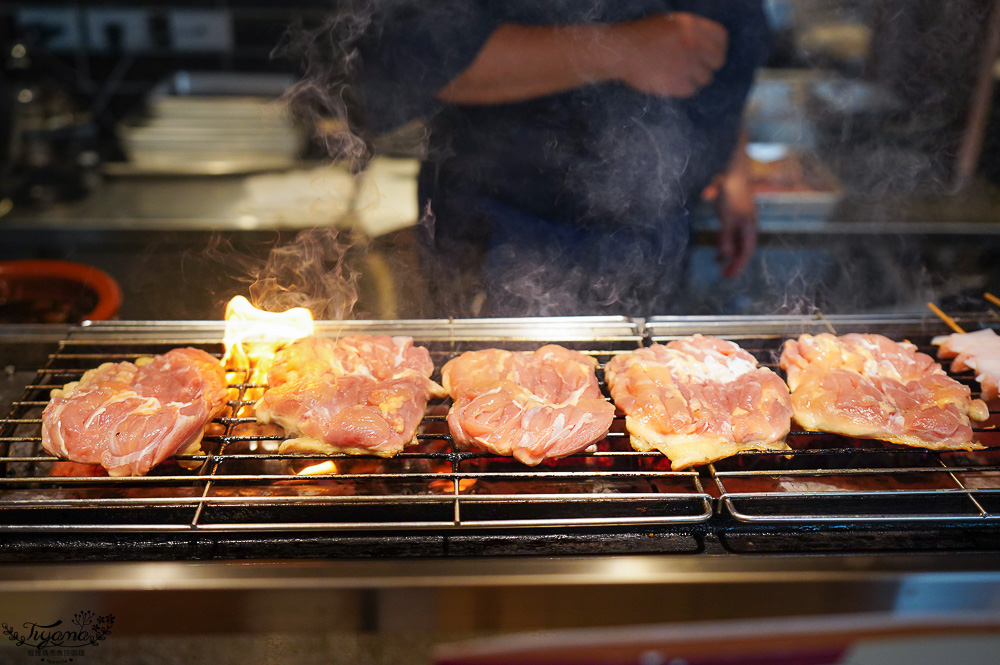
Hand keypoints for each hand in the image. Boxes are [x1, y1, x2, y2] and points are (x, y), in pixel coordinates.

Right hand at [609, 13, 727, 97]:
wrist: (621, 51)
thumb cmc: (641, 36)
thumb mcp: (671, 23)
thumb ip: (692, 31)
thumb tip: (709, 46)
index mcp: (692, 26)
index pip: (721, 38)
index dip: (718, 48)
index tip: (712, 55)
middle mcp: (693, 44)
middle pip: (717, 61)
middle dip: (709, 65)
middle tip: (696, 68)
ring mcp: (686, 65)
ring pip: (705, 78)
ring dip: (695, 78)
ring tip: (678, 75)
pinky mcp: (677, 83)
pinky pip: (691, 90)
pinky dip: (683, 88)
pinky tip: (671, 82)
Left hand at [703, 169, 756, 278]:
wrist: (735, 174)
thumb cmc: (731, 195)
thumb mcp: (727, 218)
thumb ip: (726, 237)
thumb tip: (727, 256)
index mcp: (748, 227)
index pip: (746, 252)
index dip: (739, 265)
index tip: (730, 276)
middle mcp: (748, 226)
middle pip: (743, 249)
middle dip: (735, 263)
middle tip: (725, 276)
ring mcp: (742, 221)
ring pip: (738, 243)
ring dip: (730, 255)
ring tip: (720, 265)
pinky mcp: (735, 216)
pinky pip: (732, 235)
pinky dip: (726, 244)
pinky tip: (718, 249)